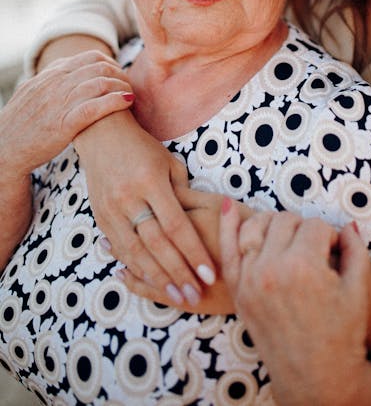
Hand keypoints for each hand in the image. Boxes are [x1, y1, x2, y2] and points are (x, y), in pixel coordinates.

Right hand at [0, 50, 134, 179]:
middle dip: (121, 74)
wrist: (4, 149)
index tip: (119, 75)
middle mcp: (56, 84)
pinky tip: (126, 102)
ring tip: (130, 96)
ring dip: (122, 87)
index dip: (112, 64)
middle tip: (128, 86)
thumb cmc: (21, 124)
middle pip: (100, 68)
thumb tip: (67, 69)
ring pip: (100, 84)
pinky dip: (115, 101)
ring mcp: (59, 103)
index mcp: (51, 75)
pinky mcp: (64, 124)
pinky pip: (94, 107)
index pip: (90, 57)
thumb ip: (51, 79)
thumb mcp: (32, 92)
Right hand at [74, 113, 216, 307]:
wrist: (102, 134)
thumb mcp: (169, 163)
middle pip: (156, 244)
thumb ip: (183, 194)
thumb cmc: (144, 148)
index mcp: (150, 181)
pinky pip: (119, 248)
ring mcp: (111, 209)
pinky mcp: (100, 217)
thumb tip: (196, 226)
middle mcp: (128, 197)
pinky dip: (136, 267)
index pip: (176, 225)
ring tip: (178, 296)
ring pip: (135, 252)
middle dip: (178, 273)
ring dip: (158, 278)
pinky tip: (151, 282)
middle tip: (196, 294)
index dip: (193, 252)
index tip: (210, 274)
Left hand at [220, 203, 370, 405]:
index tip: (336, 252)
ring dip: (273, 223)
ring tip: (288, 236)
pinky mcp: (238, 291)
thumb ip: (356, 251)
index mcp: (304, 267)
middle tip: (316, 249)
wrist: (316, 379)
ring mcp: (250, 280)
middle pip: (286, 221)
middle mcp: (271, 269)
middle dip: (304, 228)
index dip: (330, 236)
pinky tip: (227, 205)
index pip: (316, 226)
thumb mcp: (357, 292)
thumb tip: (349, 225)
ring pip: (257, 226)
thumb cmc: (341, 337)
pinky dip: (227, 225)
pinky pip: (227, 250)